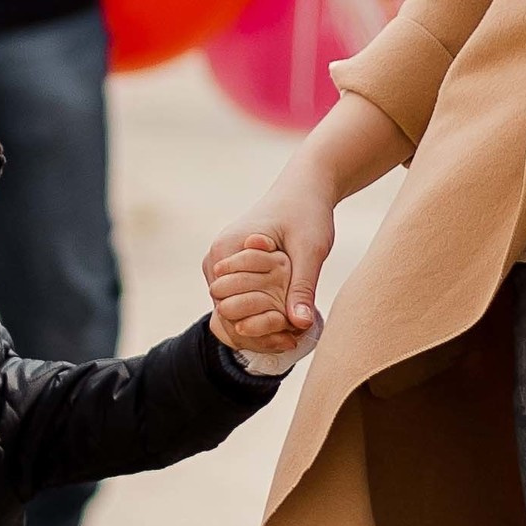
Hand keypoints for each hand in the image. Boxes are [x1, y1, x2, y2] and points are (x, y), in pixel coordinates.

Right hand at [202, 168, 339, 339]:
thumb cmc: (307, 212)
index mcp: (225, 250)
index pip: (228, 307)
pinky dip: (260, 310)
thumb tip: (300, 324)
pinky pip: (239, 297)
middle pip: (227, 312)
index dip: (258, 327)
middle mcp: (215, 258)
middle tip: (293, 337)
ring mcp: (221, 263)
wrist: (305, 188)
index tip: (290, 335)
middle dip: (257, 328)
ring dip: (259, 320)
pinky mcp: (233, 266)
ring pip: (232, 308)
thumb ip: (302, 286)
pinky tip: (286, 317)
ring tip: (292, 331)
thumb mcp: (310, 250)